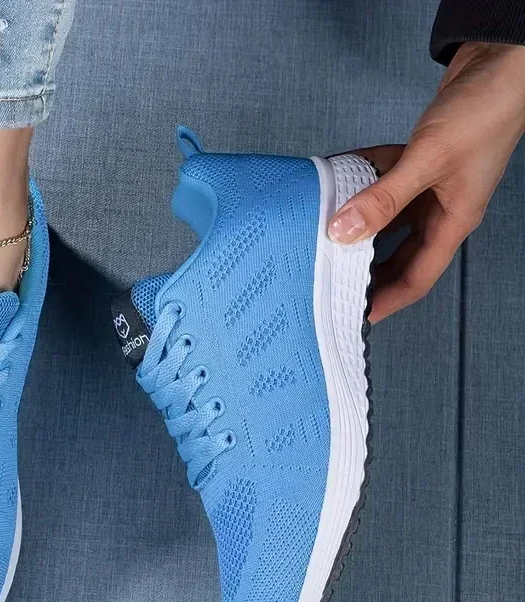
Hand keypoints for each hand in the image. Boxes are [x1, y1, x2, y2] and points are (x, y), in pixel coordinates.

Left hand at [327, 42, 524, 321]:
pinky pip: (383, 182)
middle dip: (367, 272)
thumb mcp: (428, 160)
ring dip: (358, 226)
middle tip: (331, 283)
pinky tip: (337, 182)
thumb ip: (384, 197)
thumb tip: (343, 232)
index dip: (387, 301)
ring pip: (387, 219)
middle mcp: (441, 210)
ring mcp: (430, 187)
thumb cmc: (484, 110)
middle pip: (398, 256)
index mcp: (453, 222)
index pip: (417, 278)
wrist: (500, 60)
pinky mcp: (420, 163)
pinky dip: (361, 181)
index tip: (356, 318)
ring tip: (324, 240)